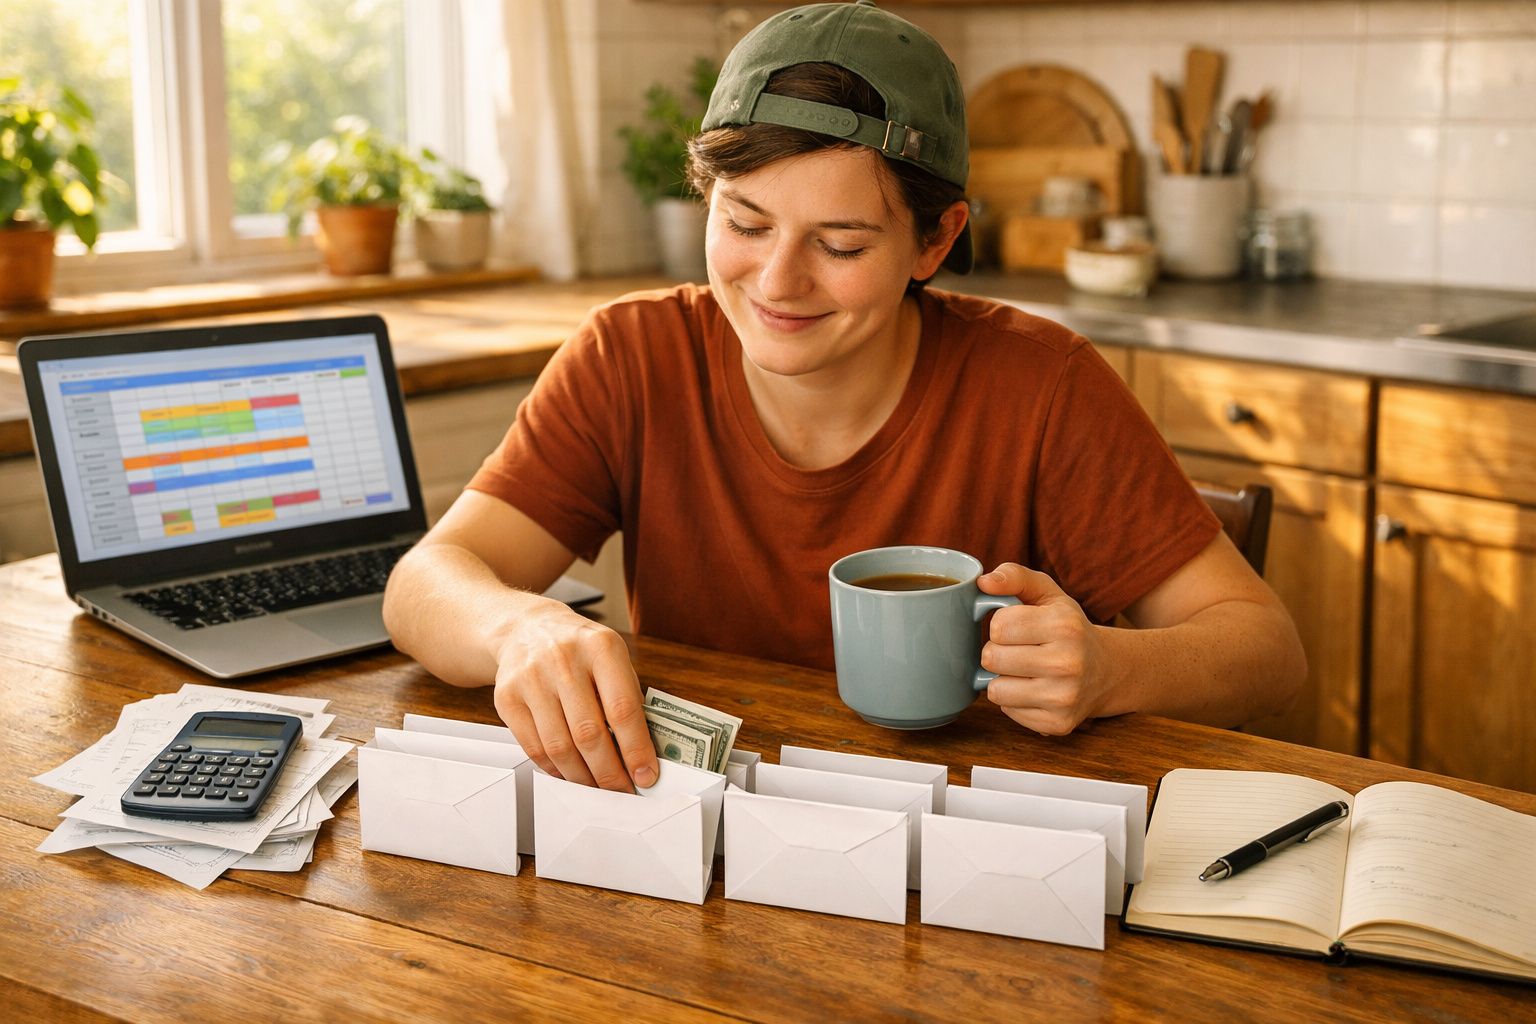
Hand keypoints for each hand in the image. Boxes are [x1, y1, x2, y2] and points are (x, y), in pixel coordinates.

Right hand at [489, 603, 658, 791]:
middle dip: (609, 772)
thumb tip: (642, 754)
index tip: (645, 775)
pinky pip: (534, 747)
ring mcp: (531, 678)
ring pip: (559, 746)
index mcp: (600, 647)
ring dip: (582, 777)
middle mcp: (563, 660)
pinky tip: (569, 772)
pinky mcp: (507, 697)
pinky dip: (555, 769)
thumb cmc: (579, 648)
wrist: (527, 628)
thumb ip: (626, 698)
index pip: (622, 708)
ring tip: (597, 786)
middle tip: (621, 789)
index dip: (636, 749)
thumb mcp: (611, 657)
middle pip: (589, 733)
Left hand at [977, 563, 1110, 735]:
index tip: (1017, 628)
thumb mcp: (1048, 594)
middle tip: (1018, 651)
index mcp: (1064, 625)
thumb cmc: (1068, 629)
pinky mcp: (1058, 723)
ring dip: (1003, 679)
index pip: (998, 626)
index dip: (1001, 626)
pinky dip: (1015, 701)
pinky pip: (1008, 711)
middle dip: (997, 652)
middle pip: (992, 658)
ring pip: (995, 690)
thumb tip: (983, 582)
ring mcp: (1064, 697)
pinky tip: (1035, 690)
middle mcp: (1067, 663)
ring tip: (1024, 671)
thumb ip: (1015, 577)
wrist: (1107, 671)